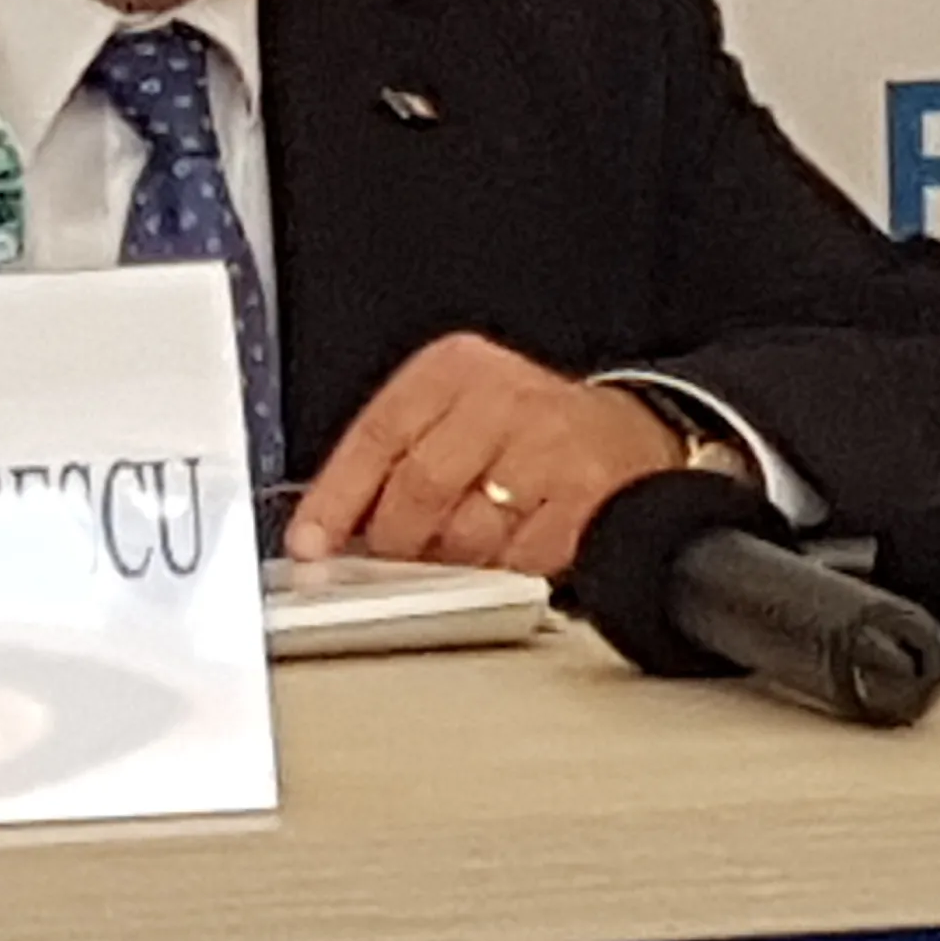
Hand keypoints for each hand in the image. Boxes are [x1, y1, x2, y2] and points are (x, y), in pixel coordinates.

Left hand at [282, 333, 685, 577]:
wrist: (629, 434)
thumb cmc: (525, 429)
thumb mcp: (454, 412)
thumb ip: (394, 457)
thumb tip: (328, 530)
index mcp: (456, 369)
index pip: (378, 434)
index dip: (336, 497)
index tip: (310, 544)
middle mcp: (502, 398)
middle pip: (418, 489)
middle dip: (395, 541)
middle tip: (393, 559)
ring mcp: (547, 448)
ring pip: (464, 533)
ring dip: (449, 561)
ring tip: (460, 549)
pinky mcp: (584, 498)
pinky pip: (516, 561)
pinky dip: (501, 571)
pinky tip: (506, 553)